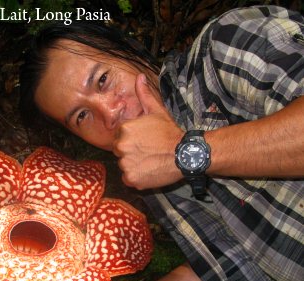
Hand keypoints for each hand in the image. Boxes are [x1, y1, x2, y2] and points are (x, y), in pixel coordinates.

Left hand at [113, 74, 183, 188]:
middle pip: (120, 152)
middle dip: (131, 152)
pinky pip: (128, 179)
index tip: (144, 142)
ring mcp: (125, 164)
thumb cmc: (170, 132)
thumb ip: (144, 94)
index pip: (119, 137)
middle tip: (148, 152)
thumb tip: (139, 76)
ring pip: (124, 166)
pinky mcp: (131, 179)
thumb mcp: (157, 111)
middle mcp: (121, 146)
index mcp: (124, 129)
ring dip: (134, 165)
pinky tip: (149, 171)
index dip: (132, 140)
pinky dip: (137, 178)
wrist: (185, 154)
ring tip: (150, 161)